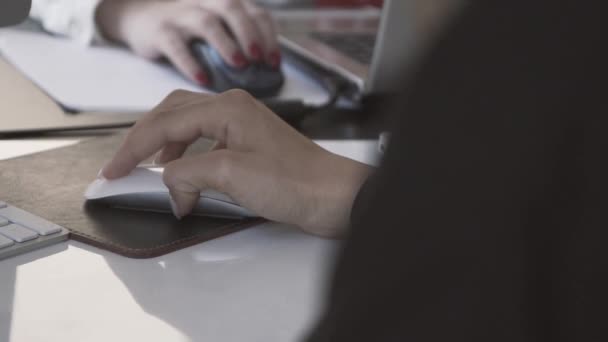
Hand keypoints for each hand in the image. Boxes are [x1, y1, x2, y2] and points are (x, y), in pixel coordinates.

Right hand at [96, 0, 280, 85]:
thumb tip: (266, 72)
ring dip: (226, 43)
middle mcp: (205, 3)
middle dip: (249, 33)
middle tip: (259, 58)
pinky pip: (175, 45)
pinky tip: (202, 79)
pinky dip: (190, 63)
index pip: (255, 11)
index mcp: (225, 4)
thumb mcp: (218, 30)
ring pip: (206, 22)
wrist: (140, 19)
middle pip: (232, 8)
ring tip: (238, 65)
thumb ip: (240, 43)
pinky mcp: (159, 30)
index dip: (268, 35)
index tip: (274, 62)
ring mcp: (182, 15)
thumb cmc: (189, 31)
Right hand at [101, 90, 371, 236]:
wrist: (334, 197)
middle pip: (172, 115)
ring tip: (156, 175)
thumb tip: (169, 182)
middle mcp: (233, 110)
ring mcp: (242, 128)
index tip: (113, 171)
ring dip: (168, 151)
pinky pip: (207, 145)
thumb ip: (188, 172)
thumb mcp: (231, 175)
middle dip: (145, 140)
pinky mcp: (250, 147)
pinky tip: (188, 178)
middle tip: (124, 166)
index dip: (134, 148)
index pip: (165, 122)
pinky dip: (190, 160)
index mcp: (227, 108)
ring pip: (189, 128)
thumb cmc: (296, 182)